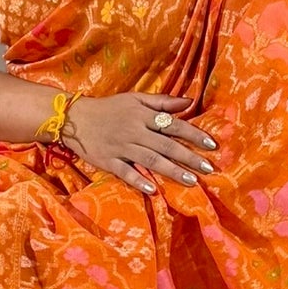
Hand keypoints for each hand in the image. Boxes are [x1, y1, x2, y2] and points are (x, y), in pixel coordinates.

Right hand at [62, 93, 218, 194]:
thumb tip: (189, 101)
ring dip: (172, 171)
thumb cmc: (109, 108)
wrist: (75, 118)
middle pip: (166, 146)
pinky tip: (154, 190)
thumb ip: (162, 102)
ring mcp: (121, 148)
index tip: (212, 145)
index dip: (194, 135)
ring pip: (150, 161)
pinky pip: (125, 172)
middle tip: (208, 168)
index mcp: (143, 115)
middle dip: (188, 157)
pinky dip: (139, 181)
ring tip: (191, 181)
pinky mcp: (109, 161)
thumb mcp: (135, 99)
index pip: (174, 125)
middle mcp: (135, 131)